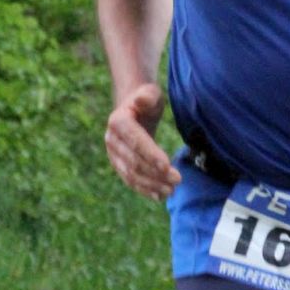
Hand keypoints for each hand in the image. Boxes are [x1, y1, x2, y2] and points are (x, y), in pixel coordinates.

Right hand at [104, 82, 180, 200]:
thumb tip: (141, 101)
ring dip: (152, 185)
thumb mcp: (150, 93)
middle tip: (178, 179)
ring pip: (132, 174)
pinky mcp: (119, 165)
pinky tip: (160, 196)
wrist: (135, 109)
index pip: (136, 141)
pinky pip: (130, 181)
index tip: (168, 165)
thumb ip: (147, 97)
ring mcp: (113, 155)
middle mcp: (112, 140)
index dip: (151, 154)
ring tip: (171, 190)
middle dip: (156, 173)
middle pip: (134, 161)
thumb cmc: (147, 100)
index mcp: (118, 121)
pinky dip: (145, 190)